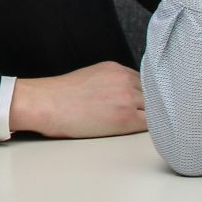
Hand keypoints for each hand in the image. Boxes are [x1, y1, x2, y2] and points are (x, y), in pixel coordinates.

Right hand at [9, 61, 147, 137]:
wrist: (46, 105)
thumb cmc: (60, 97)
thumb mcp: (89, 78)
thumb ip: (111, 82)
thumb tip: (123, 97)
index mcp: (115, 69)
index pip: (144, 81)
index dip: (145, 95)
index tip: (144, 105)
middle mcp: (124, 79)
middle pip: (153, 93)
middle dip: (150, 106)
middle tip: (147, 118)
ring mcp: (127, 97)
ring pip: (155, 108)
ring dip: (151, 118)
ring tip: (145, 128)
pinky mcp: (126, 117)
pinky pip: (151, 124)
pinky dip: (152, 129)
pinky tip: (144, 133)